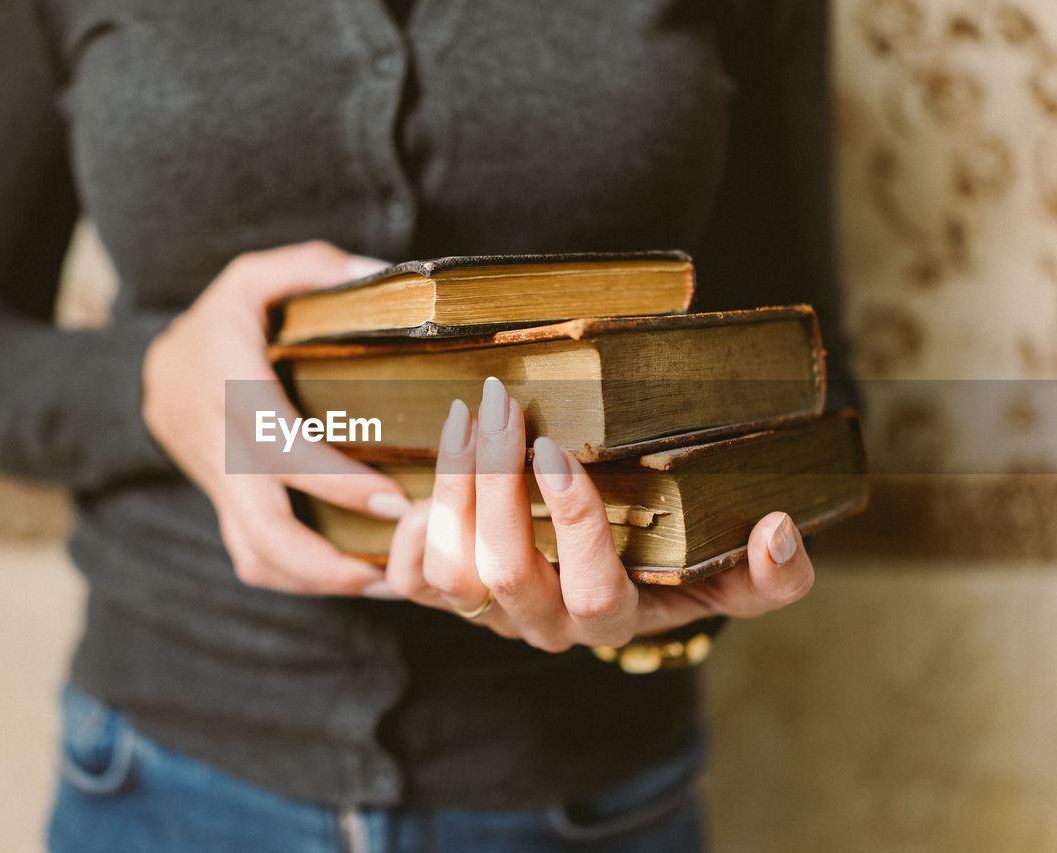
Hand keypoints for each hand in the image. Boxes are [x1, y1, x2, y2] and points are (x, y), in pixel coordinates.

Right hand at [142, 241, 410, 596]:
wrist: (152, 372)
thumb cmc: (217, 323)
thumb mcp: (252, 277)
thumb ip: (310, 267)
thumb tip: (380, 272)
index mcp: (232, 392)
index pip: (282, 449)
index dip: (336, 483)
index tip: (394, 502)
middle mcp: (223, 450)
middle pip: (263, 531)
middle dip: (327, 563)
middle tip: (393, 570)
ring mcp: (220, 488)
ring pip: (256, 557)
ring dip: (317, 582)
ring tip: (384, 583)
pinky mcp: (226, 509)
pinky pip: (255, 559)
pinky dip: (301, 578)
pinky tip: (350, 576)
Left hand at [383, 377, 814, 651]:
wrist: (593, 582)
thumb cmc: (661, 566)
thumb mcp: (719, 576)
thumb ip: (764, 576)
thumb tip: (780, 531)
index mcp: (613, 619)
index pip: (592, 589)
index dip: (572, 526)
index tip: (556, 450)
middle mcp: (544, 626)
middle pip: (507, 572)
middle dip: (497, 481)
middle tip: (503, 402)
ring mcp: (488, 615)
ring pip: (452, 568)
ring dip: (452, 486)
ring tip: (468, 415)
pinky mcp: (444, 598)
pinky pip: (409, 574)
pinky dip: (410, 519)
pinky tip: (438, 461)